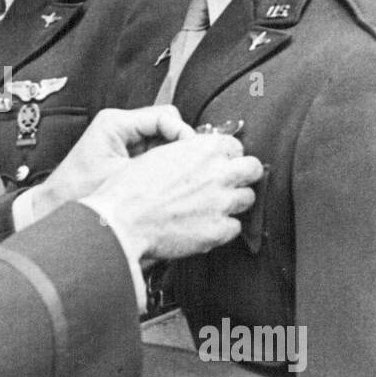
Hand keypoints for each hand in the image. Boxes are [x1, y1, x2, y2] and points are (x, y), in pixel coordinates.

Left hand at [28, 105, 194, 218]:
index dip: (184, 134)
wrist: (56, 208)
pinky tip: (166, 183)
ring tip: (178, 177)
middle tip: (191, 168)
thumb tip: (188, 161)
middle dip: (180, 147)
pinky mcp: (126, 157)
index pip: (165, 117)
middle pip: (167, 127)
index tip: (194, 154)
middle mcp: (120, 128)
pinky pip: (154, 156)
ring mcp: (124, 142)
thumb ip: (155, 167)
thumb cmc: (76, 194)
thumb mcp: (121, 179)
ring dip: (172, 159)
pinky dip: (163, 168)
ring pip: (163, 142)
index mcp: (115, 123)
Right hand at [83, 133, 262, 260]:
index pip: (235, 146)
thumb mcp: (158, 154)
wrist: (122, 221)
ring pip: (248, 198)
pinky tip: (204, 224)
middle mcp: (219, 174)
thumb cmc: (131, 190)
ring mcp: (221, 203)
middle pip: (253, 169)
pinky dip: (222, 228)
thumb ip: (188, 152)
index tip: (217, 163)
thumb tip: (201, 154)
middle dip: (242, 175)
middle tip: (227, 182)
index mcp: (205, 149)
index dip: (225, 156)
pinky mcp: (218, 230)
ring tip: (212, 206)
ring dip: (233, 202)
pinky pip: (235, 228)